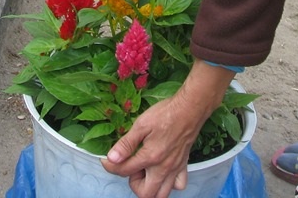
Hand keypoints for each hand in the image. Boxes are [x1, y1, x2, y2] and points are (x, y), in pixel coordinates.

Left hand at [102, 62, 234, 197]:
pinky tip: (163, 171)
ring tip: (145, 170)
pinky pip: (178, 185)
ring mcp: (175, 169)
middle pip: (145, 194)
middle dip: (133, 184)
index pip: (124, 171)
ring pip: (162, 194)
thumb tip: (111, 158)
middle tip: (131, 166)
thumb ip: (126, 144)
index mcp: (150, 157)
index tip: (106, 160)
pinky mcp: (183, 165)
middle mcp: (163, 168)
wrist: (190, 108)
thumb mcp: (141, 124)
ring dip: (150, 187)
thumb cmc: (165, 113)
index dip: (111, 166)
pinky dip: (169, 184)